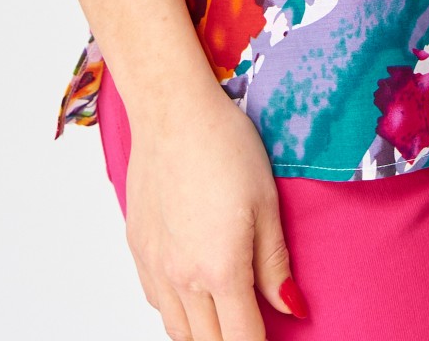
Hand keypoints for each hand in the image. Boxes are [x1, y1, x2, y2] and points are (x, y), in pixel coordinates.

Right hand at [123, 88, 305, 338]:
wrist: (172, 111)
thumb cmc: (225, 146)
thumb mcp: (266, 203)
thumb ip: (275, 265)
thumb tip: (291, 309)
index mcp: (221, 269)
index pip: (242, 340)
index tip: (273, 339)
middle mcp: (182, 277)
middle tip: (253, 323)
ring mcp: (155, 265)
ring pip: (178, 331)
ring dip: (203, 333)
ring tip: (225, 318)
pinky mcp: (137, 248)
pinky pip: (156, 302)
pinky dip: (177, 311)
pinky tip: (193, 293)